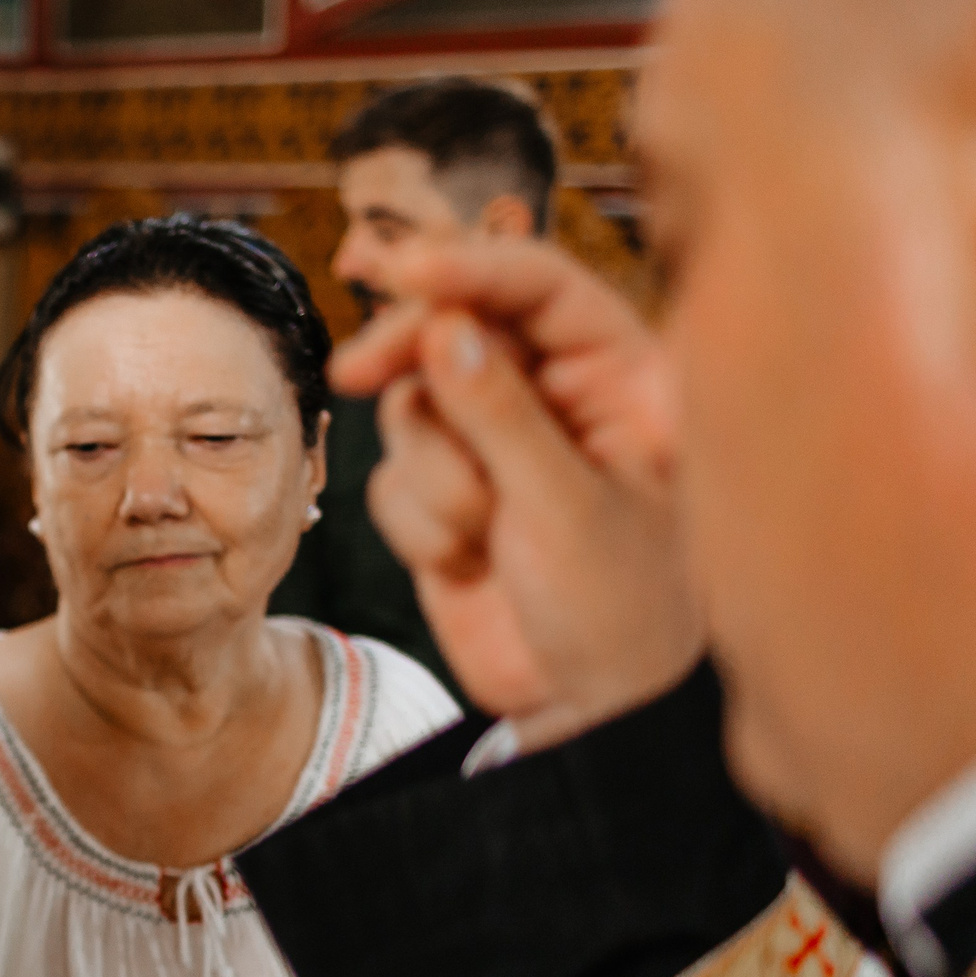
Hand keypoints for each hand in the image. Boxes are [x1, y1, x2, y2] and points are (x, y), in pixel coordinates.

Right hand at [332, 238, 701, 750]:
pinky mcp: (451, 495)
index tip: (401, 270)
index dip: (468, 265)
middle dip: (408, 357)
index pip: (539, 285)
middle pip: (457, 324)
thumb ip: (502, 414)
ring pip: (415, 406)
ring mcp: (499, 445)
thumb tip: (443, 328)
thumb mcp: (567, 508)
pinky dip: (419, 522)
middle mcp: (558, 396)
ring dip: (432, 476)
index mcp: (621, 377)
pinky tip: (468, 566)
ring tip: (481, 536)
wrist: (587, 711)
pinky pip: (396, 476)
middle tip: (354, 374)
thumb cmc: (619, 611)